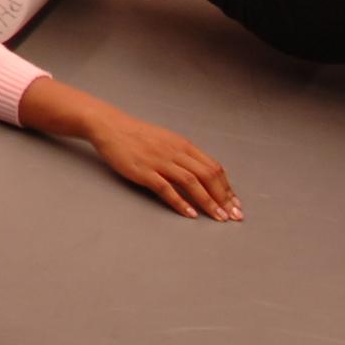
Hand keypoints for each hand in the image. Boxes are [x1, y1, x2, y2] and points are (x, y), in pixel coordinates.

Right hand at [83, 109, 239, 220]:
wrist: (110, 127)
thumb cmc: (137, 135)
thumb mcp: (167, 140)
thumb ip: (184, 156)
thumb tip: (202, 174)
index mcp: (183, 145)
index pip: (213, 167)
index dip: (227, 187)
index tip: (234, 203)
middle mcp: (175, 152)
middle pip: (207, 175)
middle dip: (223, 198)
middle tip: (233, 215)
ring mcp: (159, 161)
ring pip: (191, 183)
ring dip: (208, 202)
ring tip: (218, 217)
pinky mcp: (144, 171)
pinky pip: (166, 189)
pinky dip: (180, 202)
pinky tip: (190, 214)